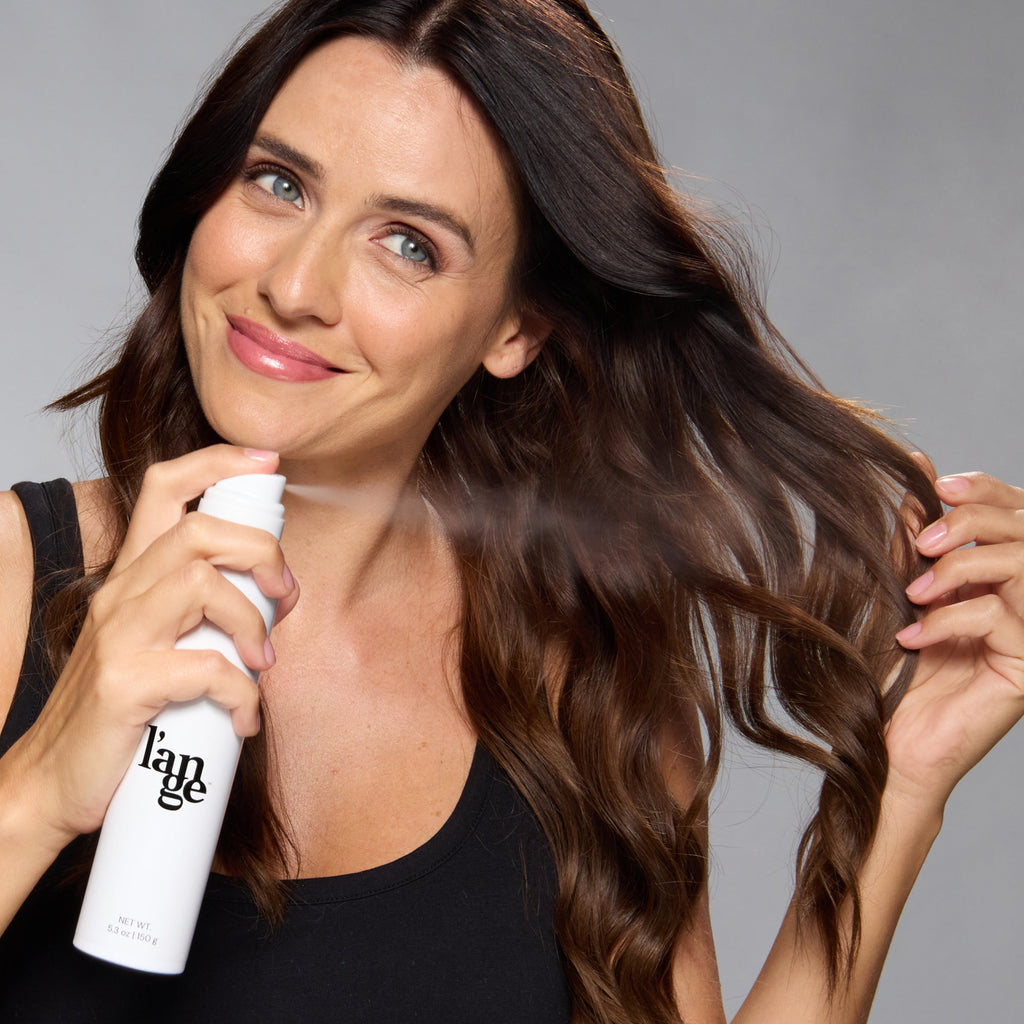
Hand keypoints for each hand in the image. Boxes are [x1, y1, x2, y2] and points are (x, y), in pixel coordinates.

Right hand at [1, 446, 298, 851]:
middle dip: (261, 552)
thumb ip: (197, 613)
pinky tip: (245, 718)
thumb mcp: (152, 645)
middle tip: (286, 596)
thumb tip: (268, 599)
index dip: (216, 462)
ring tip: (263, 663)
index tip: (266, 460)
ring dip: (252, 621)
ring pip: (201, 584)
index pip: (163, 488)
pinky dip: (242, 692)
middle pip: (198, 531)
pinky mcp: (125, 684)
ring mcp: (118, 637)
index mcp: (130, 579)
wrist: (52, 783)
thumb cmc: (116, 713)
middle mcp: (119, 596)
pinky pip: (206, 667)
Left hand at [886, 460, 1023, 815]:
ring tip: (915, 590)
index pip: (1015, 511)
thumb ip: (912, 536)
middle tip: (928, 540)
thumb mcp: (898, 588)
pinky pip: (1001, 618)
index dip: (985, 489)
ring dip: (964, 567)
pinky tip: (913, 636)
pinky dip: (951, 618)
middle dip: (975, 521)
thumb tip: (917, 471)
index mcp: (997, 573)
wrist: (886, 736)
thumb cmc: (890, 665)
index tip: (939, 483)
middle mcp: (1023, 598)